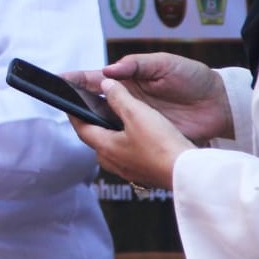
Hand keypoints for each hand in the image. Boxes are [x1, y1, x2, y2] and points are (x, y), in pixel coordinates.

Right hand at [65, 52, 230, 143]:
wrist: (220, 104)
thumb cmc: (193, 77)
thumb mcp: (165, 64)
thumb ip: (136, 64)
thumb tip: (108, 70)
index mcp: (130, 78)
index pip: (98, 78)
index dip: (79, 79)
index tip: (60, 80)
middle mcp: (130, 99)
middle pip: (97, 102)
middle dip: (78, 102)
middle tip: (63, 105)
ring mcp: (138, 119)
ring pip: (107, 122)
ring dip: (93, 123)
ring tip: (76, 124)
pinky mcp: (149, 135)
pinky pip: (126, 139)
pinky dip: (112, 141)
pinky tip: (102, 143)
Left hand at [71, 79, 195, 189]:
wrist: (188, 173)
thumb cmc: (161, 145)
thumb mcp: (137, 113)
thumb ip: (118, 97)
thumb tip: (106, 84)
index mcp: (105, 147)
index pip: (81, 128)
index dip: (75, 113)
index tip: (70, 103)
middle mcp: (114, 162)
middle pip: (96, 139)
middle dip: (93, 123)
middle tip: (93, 108)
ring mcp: (130, 171)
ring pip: (113, 148)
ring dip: (112, 133)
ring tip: (117, 118)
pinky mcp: (145, 173)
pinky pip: (129, 155)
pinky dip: (128, 142)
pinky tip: (139, 135)